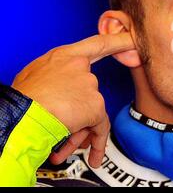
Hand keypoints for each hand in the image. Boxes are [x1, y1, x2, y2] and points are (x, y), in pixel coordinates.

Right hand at [12, 33, 135, 166]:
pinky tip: (93, 155)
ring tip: (61, 138)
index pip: (98, 44)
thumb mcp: (35, 75)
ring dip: (79, 127)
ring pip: (92, 110)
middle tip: (63, 122)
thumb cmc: (22, 99)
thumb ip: (56, 74)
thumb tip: (60, 84)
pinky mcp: (95, 104)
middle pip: (90, 90)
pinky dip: (97, 141)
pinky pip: (99, 126)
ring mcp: (90, 85)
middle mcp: (81, 67)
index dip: (117, 41)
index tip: (133, 38)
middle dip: (79, 110)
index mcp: (65, 56)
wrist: (20, 115)